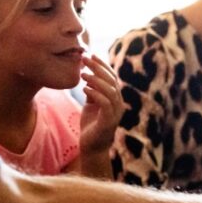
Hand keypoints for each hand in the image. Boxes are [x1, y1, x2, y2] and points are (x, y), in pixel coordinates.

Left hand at [78, 54, 124, 174]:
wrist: (92, 147)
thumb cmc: (91, 125)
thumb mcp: (91, 104)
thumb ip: (93, 91)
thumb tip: (89, 75)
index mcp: (115, 98)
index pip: (112, 77)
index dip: (103, 65)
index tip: (90, 55)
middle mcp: (118, 104)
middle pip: (112, 81)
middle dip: (98, 68)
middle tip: (84, 59)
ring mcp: (115, 113)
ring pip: (110, 91)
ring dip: (96, 80)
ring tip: (82, 74)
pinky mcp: (108, 122)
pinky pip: (105, 104)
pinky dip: (95, 94)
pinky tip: (84, 89)